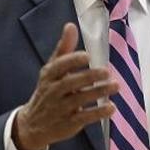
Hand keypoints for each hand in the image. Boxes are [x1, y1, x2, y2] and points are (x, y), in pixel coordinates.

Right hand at [12, 23, 117, 149]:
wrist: (33, 124)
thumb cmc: (48, 90)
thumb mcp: (52, 70)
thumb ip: (64, 49)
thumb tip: (70, 26)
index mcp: (48, 76)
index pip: (58, 67)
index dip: (71, 61)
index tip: (87, 56)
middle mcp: (52, 91)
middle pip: (69, 83)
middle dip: (88, 76)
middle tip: (107, 71)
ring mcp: (60, 108)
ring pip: (79, 100)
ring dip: (98, 92)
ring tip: (116, 85)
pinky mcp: (68, 123)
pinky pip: (84, 117)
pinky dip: (98, 113)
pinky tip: (112, 107)